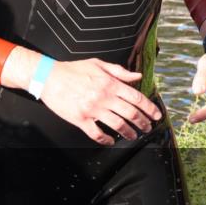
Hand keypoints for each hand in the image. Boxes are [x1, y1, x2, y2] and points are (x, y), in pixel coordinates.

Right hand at [40, 58, 159, 145]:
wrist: (48, 77)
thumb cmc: (72, 70)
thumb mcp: (97, 64)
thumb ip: (119, 71)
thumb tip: (137, 77)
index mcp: (109, 83)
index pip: (136, 98)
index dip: (150, 108)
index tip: (156, 115)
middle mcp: (103, 97)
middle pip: (131, 113)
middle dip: (143, 123)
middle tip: (147, 127)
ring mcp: (92, 109)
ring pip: (118, 125)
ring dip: (129, 132)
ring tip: (133, 135)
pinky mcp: (81, 119)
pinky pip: (97, 134)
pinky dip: (106, 140)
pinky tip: (111, 140)